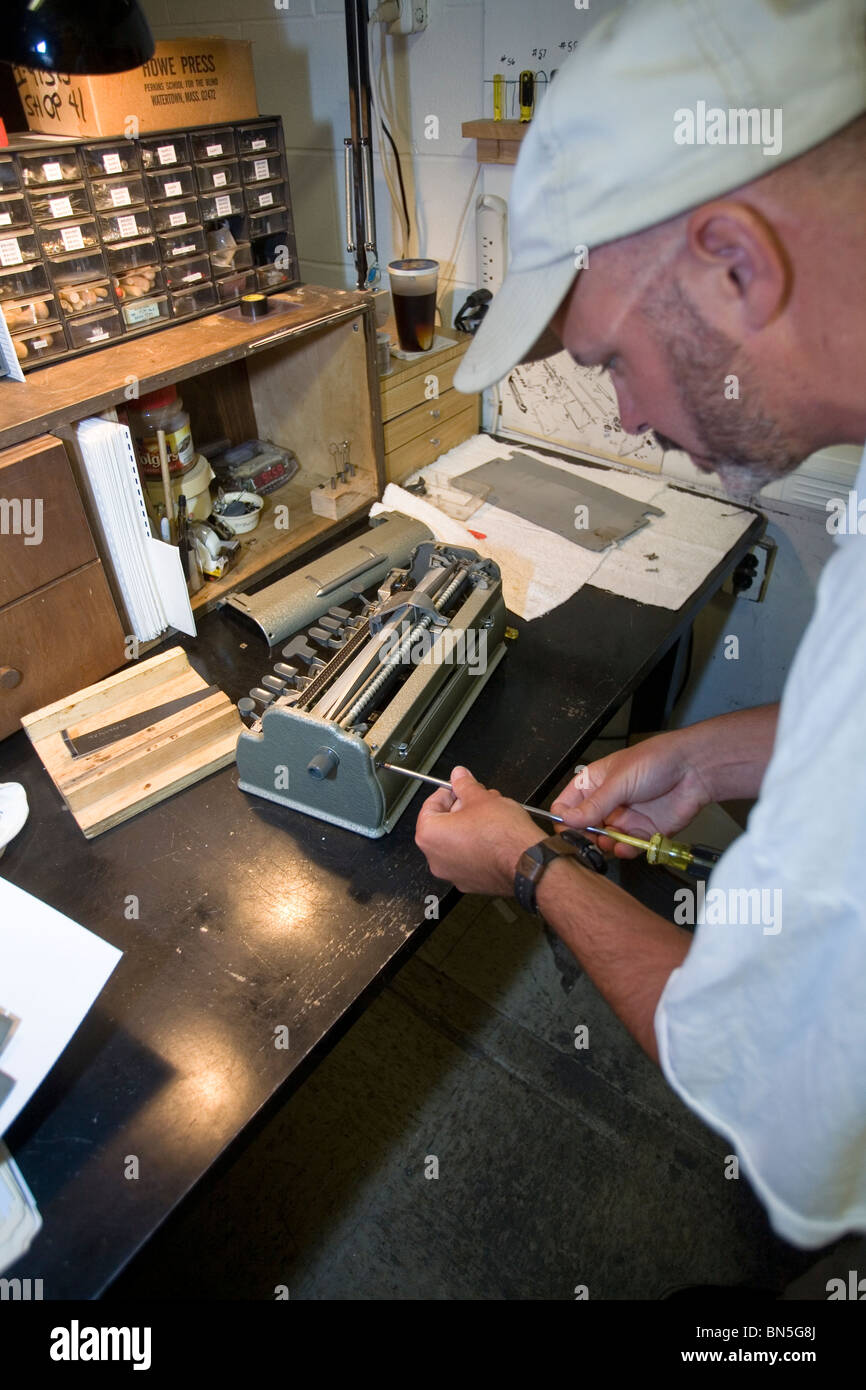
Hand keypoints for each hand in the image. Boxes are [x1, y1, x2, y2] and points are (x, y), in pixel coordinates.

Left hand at [414, 766, 541, 893]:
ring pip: (456, 842)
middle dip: (462, 808)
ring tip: (491, 815)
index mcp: (430, 835)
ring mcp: (452, 873)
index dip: (448, 792)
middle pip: (443, 824)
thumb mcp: (480, 797)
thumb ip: (464, 784)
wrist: (525, 862)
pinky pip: (468, 858)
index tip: (459, 787)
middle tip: (478, 799)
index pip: (430, 806)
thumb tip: (459, 776)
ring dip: (470, 826)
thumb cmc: (502, 835)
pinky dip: (477, 845)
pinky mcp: (470, 882)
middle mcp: (435, 858)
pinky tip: (493, 835)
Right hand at [551, 732, 713, 856]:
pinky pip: (628, 847)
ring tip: (609, 842)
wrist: (694, 769)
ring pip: (605, 841)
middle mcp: (608, 802)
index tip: (567, 827)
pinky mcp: (643, 832)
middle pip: (584, 827)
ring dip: (605, 845)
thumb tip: (567, 820)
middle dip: (584, 836)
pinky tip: (625, 847)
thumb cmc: (656, 760)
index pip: (567, 804)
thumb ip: (593, 805)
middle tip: (586, 841)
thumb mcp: (618, 781)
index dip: (564, 818)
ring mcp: (625, 818)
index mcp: (594, 783)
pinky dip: (625, 850)